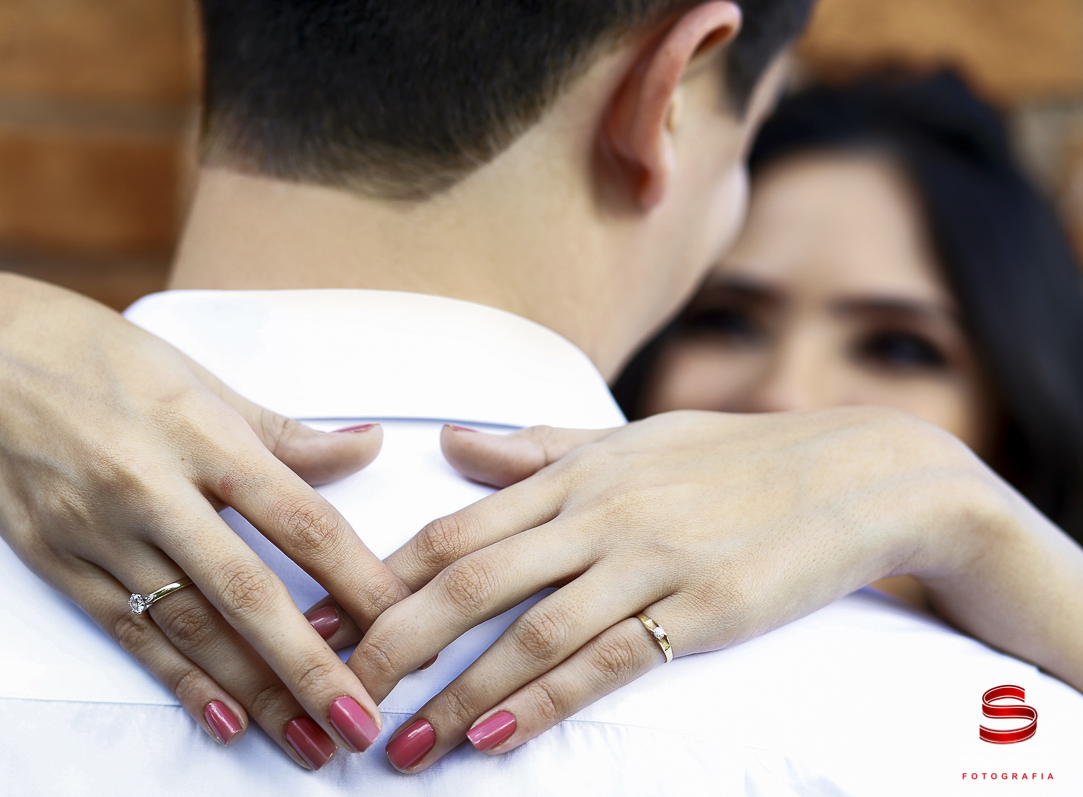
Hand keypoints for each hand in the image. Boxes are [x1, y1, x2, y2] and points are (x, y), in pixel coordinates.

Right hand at [0, 273, 408, 768]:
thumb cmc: (104, 358)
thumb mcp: (199, 380)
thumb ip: (286, 432)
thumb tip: (368, 445)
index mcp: (201, 433)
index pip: (297, 516)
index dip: (356, 576)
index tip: (402, 623)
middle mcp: (151, 487)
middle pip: (246, 590)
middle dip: (309, 665)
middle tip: (361, 721)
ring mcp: (98, 530)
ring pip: (190, 626)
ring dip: (254, 692)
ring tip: (308, 741)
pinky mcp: (56, 560)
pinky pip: (128, 633)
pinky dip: (179, 681)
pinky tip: (223, 721)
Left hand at [343, 407, 991, 770]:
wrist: (855, 475)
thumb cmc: (735, 459)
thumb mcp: (630, 440)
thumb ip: (536, 449)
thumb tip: (451, 443)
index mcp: (573, 472)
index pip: (454, 526)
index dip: (381, 577)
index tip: (330, 618)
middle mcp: (597, 513)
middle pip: (468, 580)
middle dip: (393, 642)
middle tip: (338, 692)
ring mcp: (647, 559)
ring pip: (526, 631)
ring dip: (458, 695)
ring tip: (404, 745)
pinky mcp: (697, 609)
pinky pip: (604, 663)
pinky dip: (543, 704)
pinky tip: (494, 741)